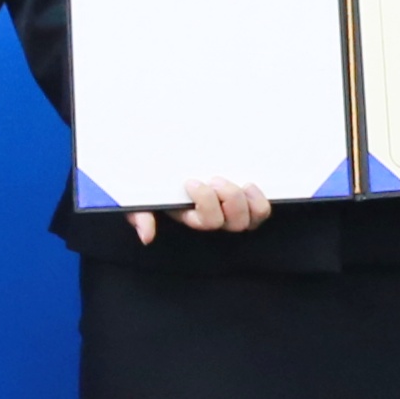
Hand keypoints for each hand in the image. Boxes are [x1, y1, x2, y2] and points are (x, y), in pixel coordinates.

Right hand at [128, 175, 275, 244]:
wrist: (164, 163)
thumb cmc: (155, 180)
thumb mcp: (140, 197)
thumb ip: (139, 215)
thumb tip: (147, 235)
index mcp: (190, 214)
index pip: (206, 220)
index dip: (205, 202)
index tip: (192, 181)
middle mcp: (213, 216)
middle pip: (232, 223)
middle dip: (228, 200)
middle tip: (216, 179)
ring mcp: (231, 211)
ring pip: (248, 220)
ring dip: (245, 202)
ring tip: (236, 183)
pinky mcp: (245, 201)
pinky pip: (260, 213)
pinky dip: (259, 202)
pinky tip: (250, 186)